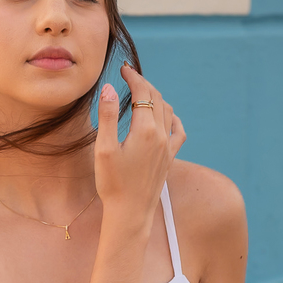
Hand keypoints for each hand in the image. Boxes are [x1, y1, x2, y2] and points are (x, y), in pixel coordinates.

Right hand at [93, 64, 185, 229]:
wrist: (130, 213)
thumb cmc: (112, 183)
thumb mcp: (104, 149)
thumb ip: (107, 117)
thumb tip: (109, 88)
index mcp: (145, 130)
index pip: (143, 93)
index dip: (133, 77)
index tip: (123, 69)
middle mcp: (161, 136)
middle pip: (157, 99)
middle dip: (144, 84)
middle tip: (129, 76)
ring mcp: (168, 147)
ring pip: (168, 112)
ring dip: (156, 98)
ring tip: (142, 93)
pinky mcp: (170, 158)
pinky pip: (178, 131)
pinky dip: (172, 118)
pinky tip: (166, 117)